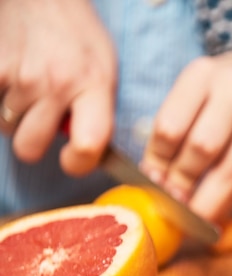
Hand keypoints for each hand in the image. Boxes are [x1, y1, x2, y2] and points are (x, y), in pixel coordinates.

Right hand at [0, 0, 116, 175]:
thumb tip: (86, 151)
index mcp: (93, 87)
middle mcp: (56, 84)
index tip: (73, 159)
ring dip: (15, 116)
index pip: (88, 146)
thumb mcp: (105, 73)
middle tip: (42, 122)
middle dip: (34, 141)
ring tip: (30, 90)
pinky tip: (12, 79)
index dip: (79, 163)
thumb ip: (97, 112)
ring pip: (5, 127)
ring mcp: (20, 75)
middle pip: (29, 148)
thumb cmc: (79, 37)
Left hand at [141, 43, 231, 221]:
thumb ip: (174, 129)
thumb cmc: (222, 91)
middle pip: (202, 148)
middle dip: (183, 182)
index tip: (151, 181)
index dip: (157, 161)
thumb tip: (155, 180)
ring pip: (231, 171)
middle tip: (171, 202)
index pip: (171, 127)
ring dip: (208, 201)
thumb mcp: (194, 92)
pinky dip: (229, 201)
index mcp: (202, 75)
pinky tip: (215, 210)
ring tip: (191, 216)